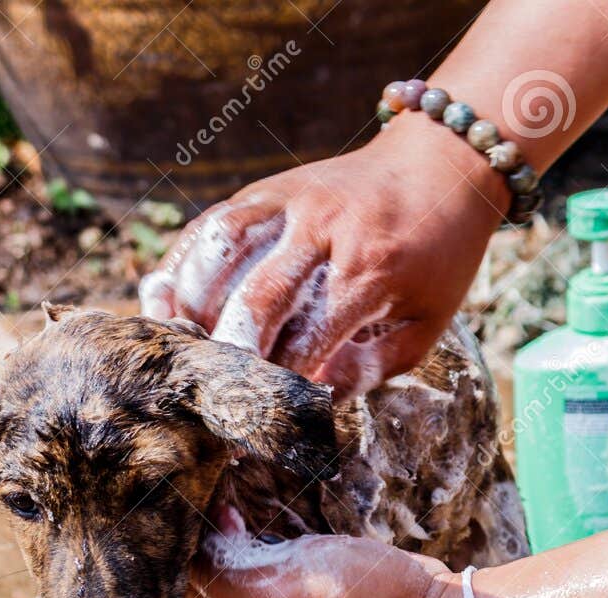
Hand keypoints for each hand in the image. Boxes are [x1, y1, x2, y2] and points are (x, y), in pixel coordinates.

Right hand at [140, 115, 504, 396]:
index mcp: (370, 268)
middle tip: (212, 393)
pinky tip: (167, 304)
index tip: (255, 423)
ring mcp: (289, 200)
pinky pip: (210, 224)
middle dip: (228, 355)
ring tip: (181, 348)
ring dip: (191, 306)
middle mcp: (324, 227)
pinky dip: (182, 264)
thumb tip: (310, 396)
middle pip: (256, 298)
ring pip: (220, 251)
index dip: (276, 388)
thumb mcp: (425, 323)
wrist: (440, 164)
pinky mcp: (265, 188)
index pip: (306, 339)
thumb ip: (370, 368)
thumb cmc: (433, 258)